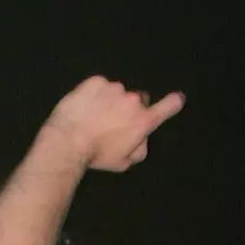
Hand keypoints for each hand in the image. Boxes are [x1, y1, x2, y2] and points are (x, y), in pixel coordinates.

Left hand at [44, 75, 184, 171]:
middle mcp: (133, 100)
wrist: (67, 141)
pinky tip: (83, 107)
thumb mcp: (123, 162)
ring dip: (109, 100)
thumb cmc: (97, 155)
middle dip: (128, 108)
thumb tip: (141, 140)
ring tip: (92, 116)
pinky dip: (93, 93)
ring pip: (116, 92)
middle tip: (111, 122)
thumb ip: (139, 149)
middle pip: (136, 100)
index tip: (177, 98)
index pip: (166, 108)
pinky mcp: (95, 81)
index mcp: (143, 120)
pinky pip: (98, 86)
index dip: (172, 103)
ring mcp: (114, 88)